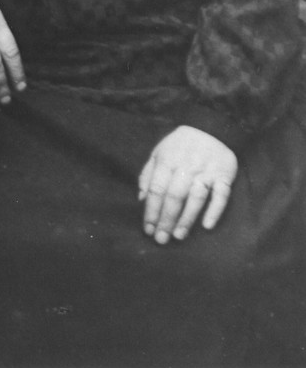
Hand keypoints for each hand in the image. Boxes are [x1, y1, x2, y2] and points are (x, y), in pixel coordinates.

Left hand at [138, 125, 237, 243]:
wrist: (210, 127)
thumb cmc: (179, 145)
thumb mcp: (158, 153)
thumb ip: (148, 175)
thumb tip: (141, 200)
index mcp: (166, 161)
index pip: (156, 190)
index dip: (151, 211)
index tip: (147, 229)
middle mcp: (186, 167)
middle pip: (174, 196)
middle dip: (166, 219)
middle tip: (161, 239)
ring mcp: (206, 171)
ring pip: (195, 198)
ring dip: (187, 218)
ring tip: (178, 236)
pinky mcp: (224, 176)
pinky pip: (221, 195)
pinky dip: (214, 210)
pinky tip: (207, 225)